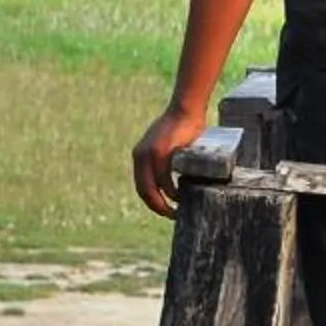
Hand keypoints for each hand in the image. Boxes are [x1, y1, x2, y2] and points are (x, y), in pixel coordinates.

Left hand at [132, 104, 209, 218]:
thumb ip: (164, 159)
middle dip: (157, 207)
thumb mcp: (167, 146)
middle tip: (171, 216)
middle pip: (144, 191)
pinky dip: (171, 191)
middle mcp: (140, 156)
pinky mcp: (161, 152)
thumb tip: (172, 177)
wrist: (186, 109)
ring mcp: (149, 154)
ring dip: (164, 203)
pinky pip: (164, 179)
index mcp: (139, 156)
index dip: (151, 201)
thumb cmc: (181, 127)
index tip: (164, 210)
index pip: (141, 185)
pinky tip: (179, 197)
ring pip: (153, 188)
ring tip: (176, 211)